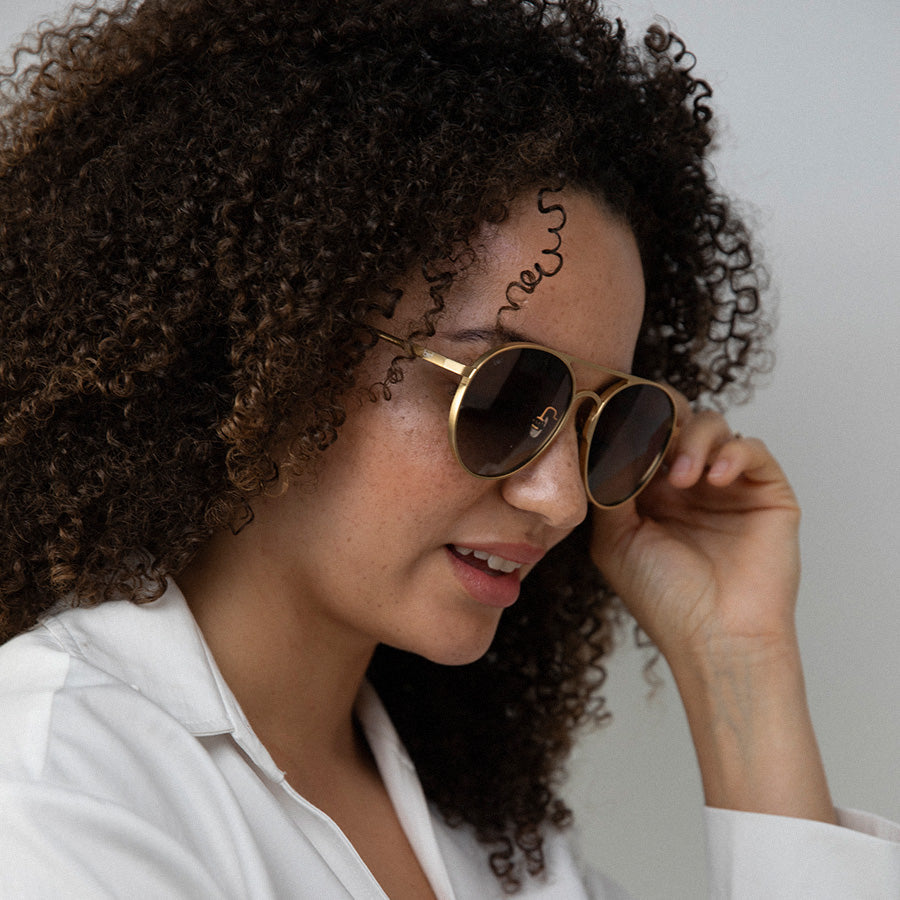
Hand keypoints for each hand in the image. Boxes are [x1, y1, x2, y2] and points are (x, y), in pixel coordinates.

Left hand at [591, 399, 835, 822]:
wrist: (716, 638)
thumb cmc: (663, 598)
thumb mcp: (615, 539)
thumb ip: (608, 489)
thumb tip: (602, 443)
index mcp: (650, 495)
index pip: (641, 440)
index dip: (630, 429)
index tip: (616, 430)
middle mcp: (688, 486)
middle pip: (676, 424)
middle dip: (662, 426)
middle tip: (652, 443)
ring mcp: (727, 486)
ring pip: (712, 427)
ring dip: (693, 440)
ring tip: (681, 477)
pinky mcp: (766, 493)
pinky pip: (752, 449)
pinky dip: (732, 452)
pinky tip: (713, 479)